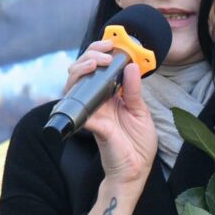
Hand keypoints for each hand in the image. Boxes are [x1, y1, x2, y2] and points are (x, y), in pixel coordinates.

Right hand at [65, 41, 156, 192]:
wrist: (136, 170)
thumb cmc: (138, 143)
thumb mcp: (141, 112)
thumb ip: (134, 91)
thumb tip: (131, 66)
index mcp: (110, 96)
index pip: (98, 69)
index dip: (99, 53)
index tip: (111, 44)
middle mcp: (97, 101)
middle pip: (82, 72)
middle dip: (90, 55)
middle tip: (105, 52)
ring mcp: (92, 112)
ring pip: (74, 85)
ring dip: (82, 69)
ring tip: (97, 63)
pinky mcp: (92, 125)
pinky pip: (80, 110)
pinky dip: (81, 98)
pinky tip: (91, 88)